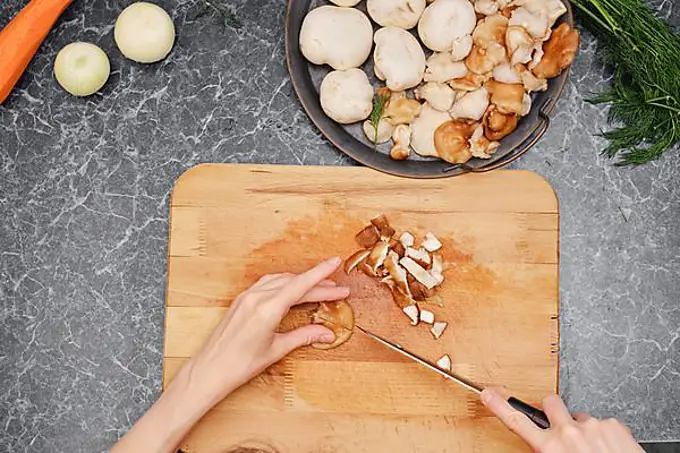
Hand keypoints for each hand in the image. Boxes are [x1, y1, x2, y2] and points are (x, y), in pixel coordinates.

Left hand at [111, 257, 348, 452]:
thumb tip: (326, 334)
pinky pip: (266, 284)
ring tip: (319, 288)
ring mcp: (246, 297)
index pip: (300, 284)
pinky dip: (283, 284)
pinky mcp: (241, 300)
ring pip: (280, 280)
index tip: (334, 262)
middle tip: (338, 289)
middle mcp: (256, 298)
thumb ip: (304, 337)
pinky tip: (292, 289)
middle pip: (294, 283)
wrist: (209, 370)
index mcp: (267, 309)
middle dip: (318, 285)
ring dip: (301, 282)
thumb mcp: (276, 350)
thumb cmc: (239, 364)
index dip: (320, 273)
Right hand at [481, 390, 643, 452]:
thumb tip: (544, 446)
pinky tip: (609, 449)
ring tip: (592, 449)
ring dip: (582, 428)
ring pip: (580, 416)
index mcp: (550, 448)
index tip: (489, 395)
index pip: (516, 422)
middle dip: (552, 410)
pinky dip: (605, 434)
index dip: (500, 407)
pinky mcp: (614, 425)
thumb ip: (547, 450)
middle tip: (558, 424)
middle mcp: (569, 433)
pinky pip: (603, 423)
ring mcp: (592, 426)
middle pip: (550, 403)